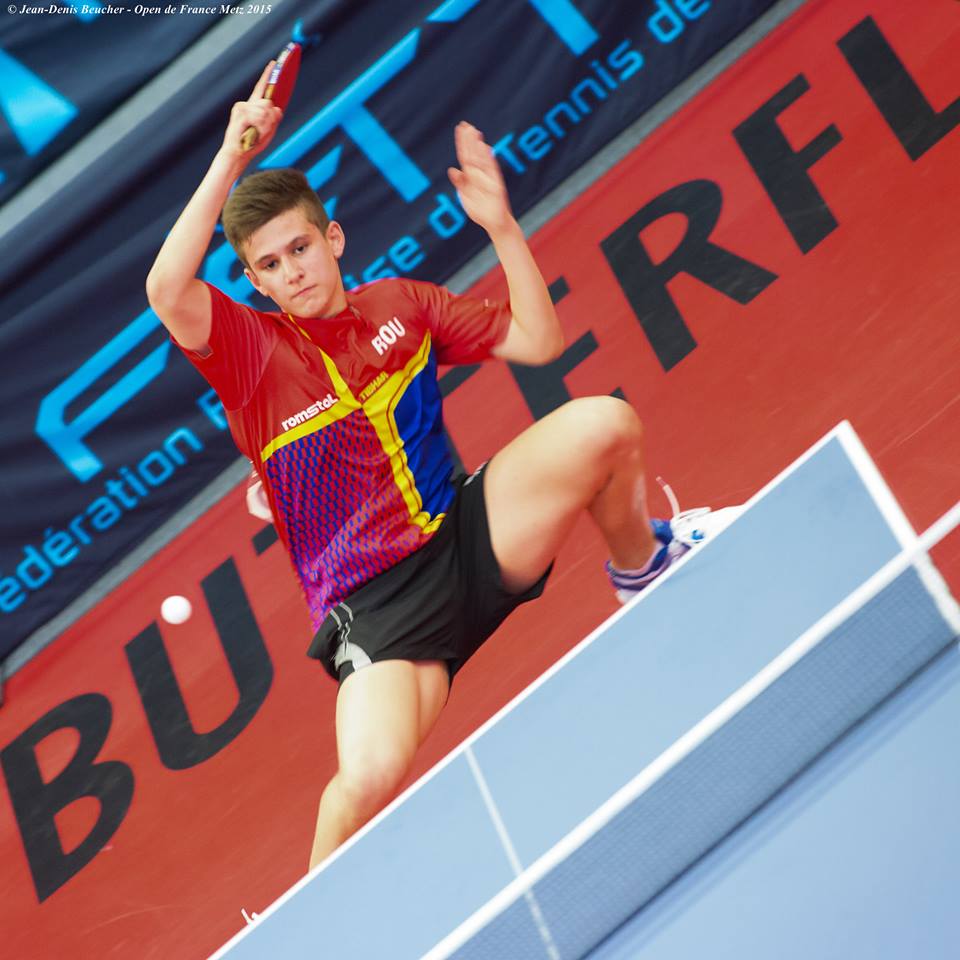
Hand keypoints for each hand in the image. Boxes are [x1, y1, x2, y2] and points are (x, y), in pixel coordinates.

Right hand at [222, 60, 282, 160]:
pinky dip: (261, 126)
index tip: (275, 63)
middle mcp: (246, 104)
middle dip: (270, 118)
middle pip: (268, 102)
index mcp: (253, 107)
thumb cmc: (252, 144)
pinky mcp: (240, 111)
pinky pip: (260, 115)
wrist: (237, 154)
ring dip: (266, 124)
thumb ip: (274, 119)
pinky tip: (253, 131)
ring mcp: (242, 106)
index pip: (262, 88)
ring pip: (266, 108)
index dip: (268, 75)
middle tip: (262, 131)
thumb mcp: (268, 131)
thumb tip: (277, 108)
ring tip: (256, 133)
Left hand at [447, 122, 513, 236]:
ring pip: (481, 158)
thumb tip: (452, 169)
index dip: (462, 143)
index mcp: (470, 177)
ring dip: (477, 145)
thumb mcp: (466, 198)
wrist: (494, 223)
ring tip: (474, 131)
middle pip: (472, 153)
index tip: (459, 129)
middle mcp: (479, 174)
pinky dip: (487, 158)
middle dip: (469, 139)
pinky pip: (491, 168)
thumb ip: (460, 183)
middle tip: (465, 124)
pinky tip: (484, 147)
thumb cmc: (480, 212)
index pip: (464, 156)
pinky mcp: (496, 183)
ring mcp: (488, 177)